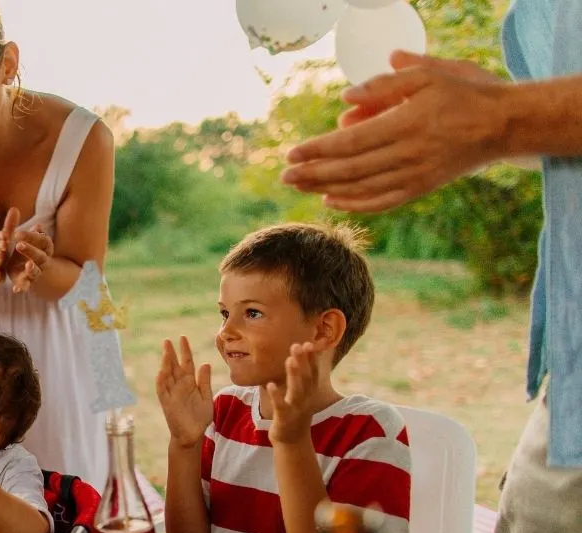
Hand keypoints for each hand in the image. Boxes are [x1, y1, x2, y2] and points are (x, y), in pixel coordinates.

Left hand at [8, 224, 52, 293]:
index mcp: (44, 247)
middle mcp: (42, 260)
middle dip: (30, 250)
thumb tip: (18, 212)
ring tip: (27, 266)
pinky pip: (25, 286)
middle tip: (18, 244)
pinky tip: (15, 290)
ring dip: (32, 269)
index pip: (42, 240)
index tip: (17, 232)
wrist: (24, 269)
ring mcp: (36, 272)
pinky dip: (21, 287)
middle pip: (40, 256)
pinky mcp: (26, 282)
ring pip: (36, 272)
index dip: (31, 236)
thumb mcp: (21, 238)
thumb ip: (20, 228)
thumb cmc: (25, 249)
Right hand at [156, 336, 212, 448]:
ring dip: (165, 364)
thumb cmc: (200, 417)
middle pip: (174, 366)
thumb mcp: (206, 397)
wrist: (193, 435)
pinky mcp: (167, 403)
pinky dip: (162, 381)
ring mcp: (172, 394)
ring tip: (165, 352)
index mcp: (190, 383)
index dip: (184, 351)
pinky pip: (163, 390)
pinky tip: (162, 371)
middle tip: (167, 340)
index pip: (186, 363)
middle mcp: (179, 386)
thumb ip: (204, 381)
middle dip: (171, 354)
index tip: (182, 338)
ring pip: (167, 375)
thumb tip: (205, 363)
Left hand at [266, 343, 323, 445]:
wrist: (292, 440)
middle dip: (303, 362)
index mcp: (310, 393)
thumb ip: (301, 377)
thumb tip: (298, 356)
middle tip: (298, 345)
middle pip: (307, 378)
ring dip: (294, 375)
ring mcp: (296, 409)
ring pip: (297, 390)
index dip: (312, 359)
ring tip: (289, 359)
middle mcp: (306, 399)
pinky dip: (277, 396)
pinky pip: (281, 406)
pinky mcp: (285, 419)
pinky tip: (270, 384)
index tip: (309, 343)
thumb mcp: (301, 394)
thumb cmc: (295, 412)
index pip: (313, 373)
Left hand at [280, 50, 509, 211]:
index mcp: (408, 123)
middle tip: (283, 175)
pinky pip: (381, 202)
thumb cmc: (464, 92)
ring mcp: (415, 175)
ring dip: (326, 188)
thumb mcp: (428, 74)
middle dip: (313, 173)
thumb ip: (385, 84)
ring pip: (362, 188)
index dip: (319, 150)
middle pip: (350, 169)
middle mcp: (410, 154)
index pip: (352, 141)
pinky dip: (354, 203)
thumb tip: (346, 99)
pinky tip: (331, 200)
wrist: (504, 124)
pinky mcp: (421, 188)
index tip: (291, 154)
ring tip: (298, 186)